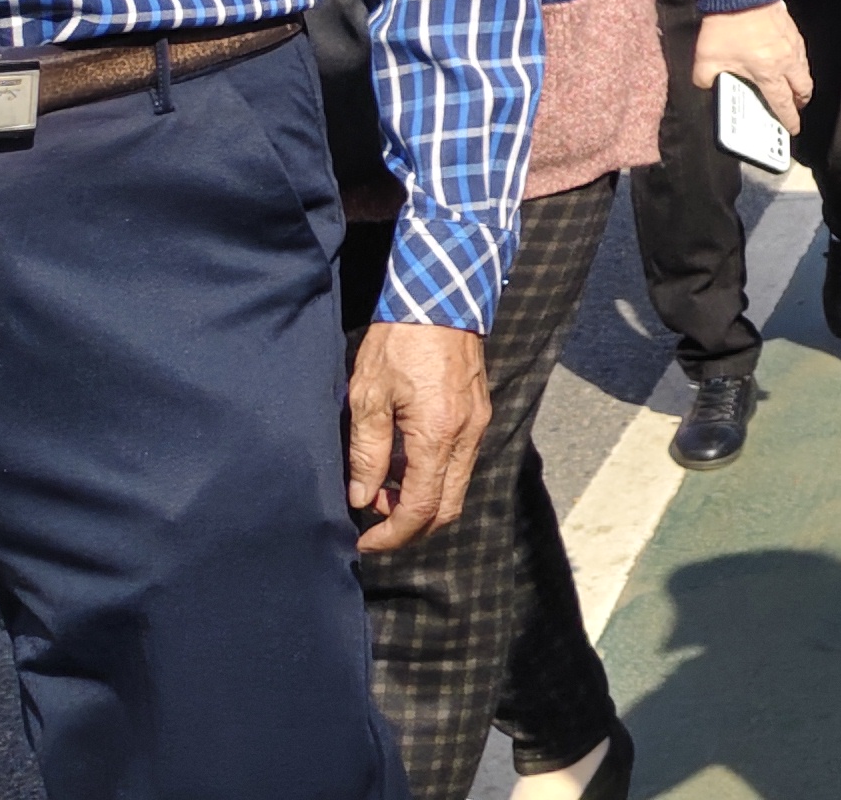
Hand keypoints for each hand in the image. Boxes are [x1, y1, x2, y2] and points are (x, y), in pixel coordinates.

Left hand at [347, 322, 489, 551]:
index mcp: (438, 435)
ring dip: (422, 502)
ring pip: (456, 487)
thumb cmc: (399, 343)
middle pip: (448, 508)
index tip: (363, 541)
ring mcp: (478, 424)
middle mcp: (466, 436)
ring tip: (381, 492)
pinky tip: (403, 466)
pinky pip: (461, 463)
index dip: (392, 534)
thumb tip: (362, 497)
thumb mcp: (368, 396)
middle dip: (411, 528)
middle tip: (373, 526)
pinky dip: (434, 478)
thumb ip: (367, 452)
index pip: (421, 507)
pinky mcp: (478, 414)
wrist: (440, 299)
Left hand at [692, 1, 813, 126]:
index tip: (792, 129)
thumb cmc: (725, 28)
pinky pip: (801, 55)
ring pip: (805, 71)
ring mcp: (793, 45)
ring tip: (791, 87)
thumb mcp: (705, 59)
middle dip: (800, 103)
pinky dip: (797, 65)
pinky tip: (786, 61)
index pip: (783, 104)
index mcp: (768, 74)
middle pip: (804, 89)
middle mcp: (787, 62)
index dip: (789, 119)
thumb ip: (706, 79)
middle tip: (793, 108)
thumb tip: (709, 85)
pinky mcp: (793, 31)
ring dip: (801, 83)